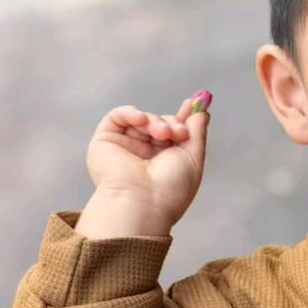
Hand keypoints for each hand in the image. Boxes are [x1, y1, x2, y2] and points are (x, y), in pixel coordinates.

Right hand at [85, 92, 211, 227]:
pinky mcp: (105, 141)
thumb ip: (197, 130)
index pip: (173, 132)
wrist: (143, 202)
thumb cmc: (170, 187)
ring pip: (143, 119)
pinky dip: (132, 112)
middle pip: (160, 123)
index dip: (183, 118)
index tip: (194, 105)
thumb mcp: (193, 156)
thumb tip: (202, 110)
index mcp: (164, 162)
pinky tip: (142, 120)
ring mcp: (125, 147)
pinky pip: (118, 116)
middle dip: (172, 123)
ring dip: (156, 121)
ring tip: (163, 134)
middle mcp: (144, 155)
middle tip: (179, 132)